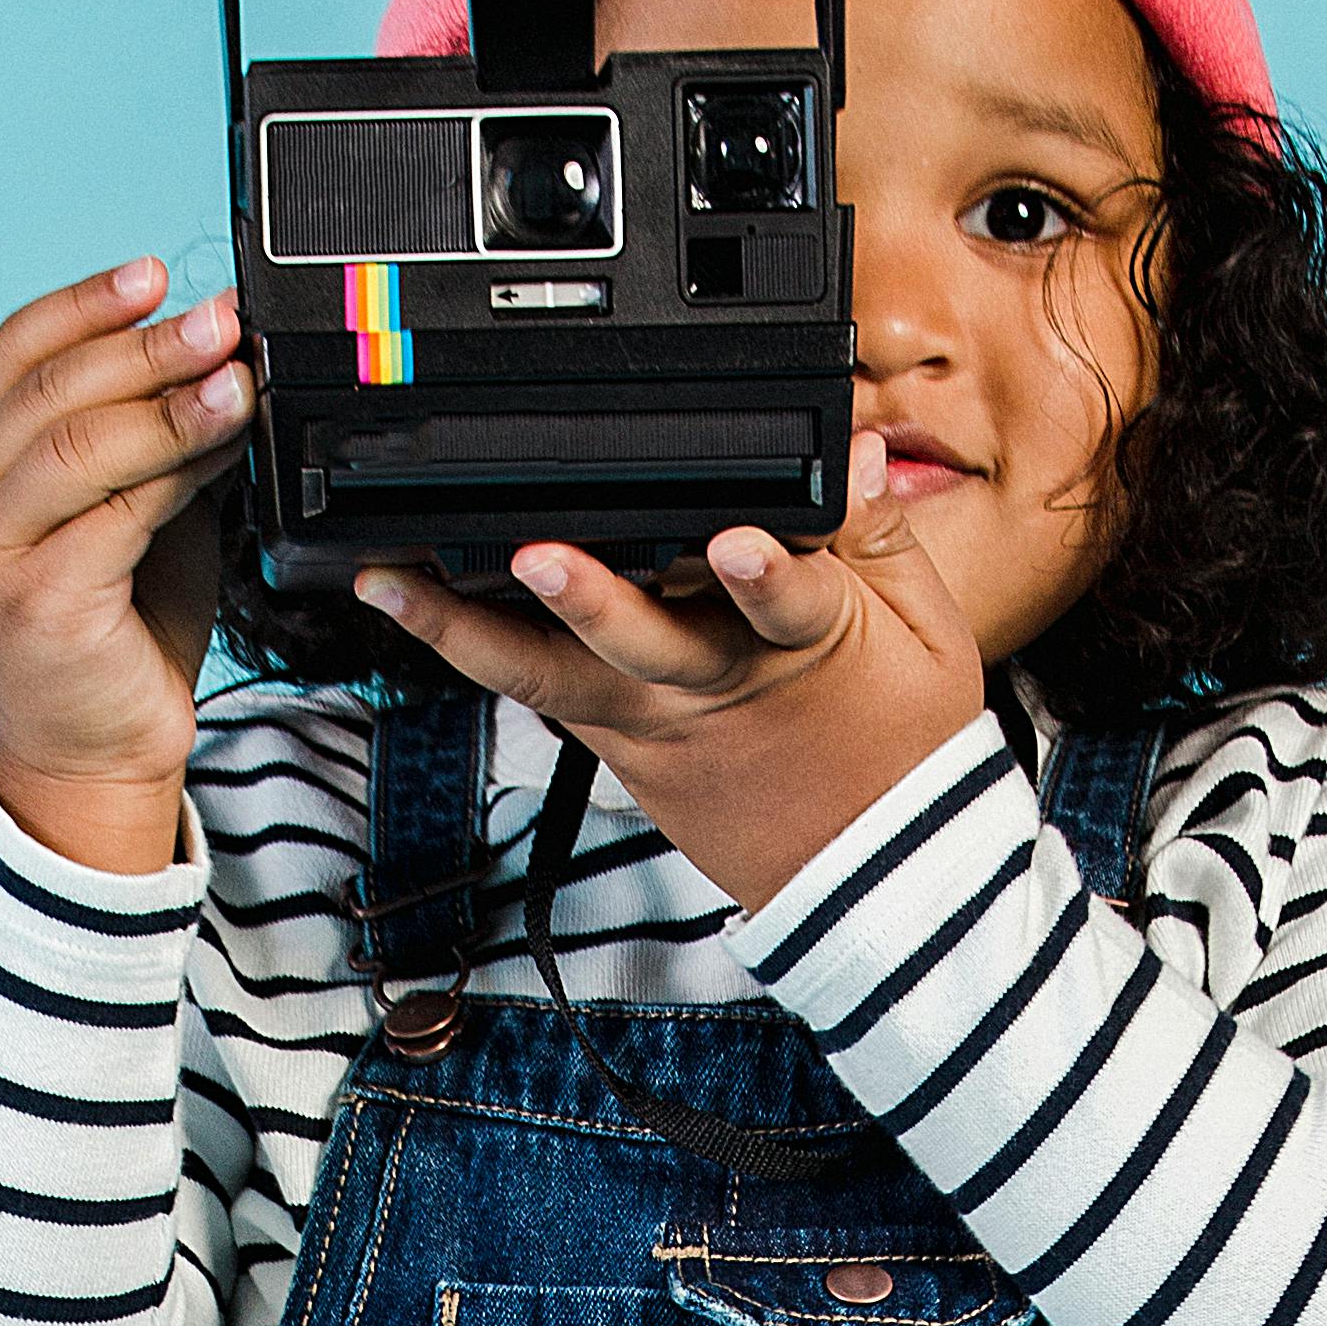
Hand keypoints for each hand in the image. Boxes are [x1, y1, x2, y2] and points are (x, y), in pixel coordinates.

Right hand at [0, 258, 248, 874]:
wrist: (97, 751)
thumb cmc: (117, 631)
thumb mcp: (139, 512)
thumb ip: (158, 443)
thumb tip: (223, 360)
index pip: (18, 351)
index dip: (87, 303)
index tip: (158, 275)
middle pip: (54, 389)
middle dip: (147, 345)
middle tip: (223, 322)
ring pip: (81, 444)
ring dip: (169, 402)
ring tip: (237, 378)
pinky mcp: (40, 600)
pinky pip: (114, 513)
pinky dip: (177, 472)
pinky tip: (225, 449)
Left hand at [355, 432, 983, 913]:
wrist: (866, 875)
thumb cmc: (897, 748)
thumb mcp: (928, 635)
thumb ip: (881, 537)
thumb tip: (853, 450)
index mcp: (806, 644)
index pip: (790, 602)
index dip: (765, 572)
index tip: (738, 542)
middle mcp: (714, 685)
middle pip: (642, 641)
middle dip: (589, 597)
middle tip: (537, 554)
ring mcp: (655, 722)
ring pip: (553, 677)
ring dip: (470, 629)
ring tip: (398, 582)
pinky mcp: (619, 747)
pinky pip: (538, 697)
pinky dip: (475, 651)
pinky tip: (413, 608)